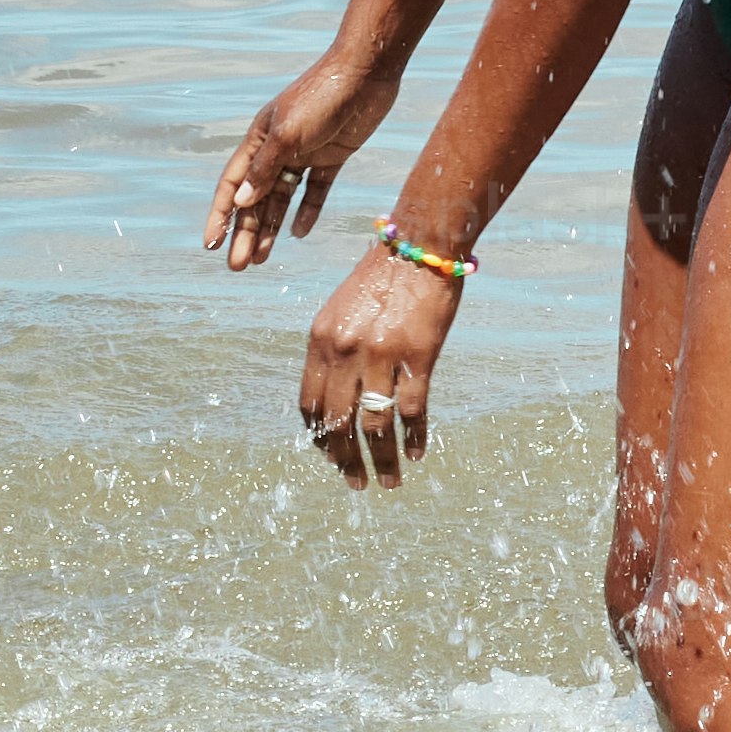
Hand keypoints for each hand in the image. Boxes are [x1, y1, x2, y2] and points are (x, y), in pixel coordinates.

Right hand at [208, 42, 400, 267]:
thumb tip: (240, 203)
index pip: (232, 185)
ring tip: (262, 260)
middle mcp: (277, 149)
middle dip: (245, 233)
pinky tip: (299, 233)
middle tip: (239, 267)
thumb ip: (265, 170)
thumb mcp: (288, 134)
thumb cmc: (321, 97)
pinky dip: (307, 211)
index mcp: (258, 140)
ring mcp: (305, 154)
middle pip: (255, 199)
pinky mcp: (332, 157)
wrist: (365, 72)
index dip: (220, 216)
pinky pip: (315, 191)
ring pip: (282, 200)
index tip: (211, 245)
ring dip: (271, 229)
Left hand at [294, 233, 454, 486]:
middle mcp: (345, 350)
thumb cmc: (381, 280)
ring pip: (376, 426)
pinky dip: (415, 438)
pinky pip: (413, 410)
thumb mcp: (341, 312)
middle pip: (338, 423)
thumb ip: (333, 352)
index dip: (319, 437)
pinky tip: (417, 454)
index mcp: (321, 340)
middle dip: (346, 461)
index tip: (330, 458)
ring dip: (382, 461)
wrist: (420, 246)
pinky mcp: (418, 356)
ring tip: (389, 482)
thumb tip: (334, 400)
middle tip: (357, 485)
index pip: (310, 404)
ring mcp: (381, 355)